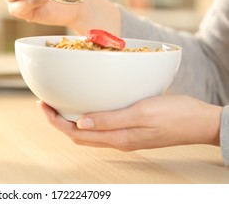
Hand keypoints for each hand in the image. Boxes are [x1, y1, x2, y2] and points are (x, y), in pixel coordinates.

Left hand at [39, 95, 221, 150]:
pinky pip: (101, 128)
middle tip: (46, 103)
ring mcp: (124, 137)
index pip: (75, 134)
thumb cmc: (175, 115)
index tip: (43, 105)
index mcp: (117, 138)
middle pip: (78, 135)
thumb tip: (80, 124)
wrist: (201, 122)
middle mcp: (117, 140)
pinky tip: (87, 106)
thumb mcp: (142, 113)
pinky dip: (88, 119)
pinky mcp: (131, 130)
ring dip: (71, 120)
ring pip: (88, 133)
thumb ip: (111, 120)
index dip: (55, 121)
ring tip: (61, 104)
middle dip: (58, 121)